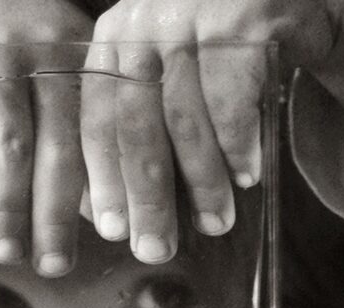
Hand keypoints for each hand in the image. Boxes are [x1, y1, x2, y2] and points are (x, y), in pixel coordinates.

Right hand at [0, 0, 94, 275]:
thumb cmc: (20, 39)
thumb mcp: (61, 62)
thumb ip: (84, 122)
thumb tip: (102, 206)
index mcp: (87, 55)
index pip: (106, 130)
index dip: (112, 185)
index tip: (116, 236)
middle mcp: (49, 53)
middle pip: (59, 147)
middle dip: (56, 214)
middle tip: (55, 266)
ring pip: (9, 145)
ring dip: (9, 206)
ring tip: (9, 254)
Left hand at [80, 0, 333, 262]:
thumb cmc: (220, 49)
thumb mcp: (168, 72)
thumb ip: (145, 123)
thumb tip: (126, 212)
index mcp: (114, 42)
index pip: (96, 119)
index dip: (103, 179)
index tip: (111, 231)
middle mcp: (143, 24)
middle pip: (134, 126)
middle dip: (146, 196)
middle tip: (155, 248)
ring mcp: (189, 16)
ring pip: (185, 117)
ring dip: (202, 180)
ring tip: (215, 223)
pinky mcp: (240, 16)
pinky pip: (233, 97)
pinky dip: (238, 144)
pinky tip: (247, 177)